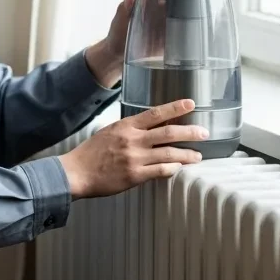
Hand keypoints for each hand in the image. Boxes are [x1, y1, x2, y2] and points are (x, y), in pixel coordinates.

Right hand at [59, 99, 206, 197]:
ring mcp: (134, 158)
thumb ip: (130, 130)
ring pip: (171, 154)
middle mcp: (132, 140)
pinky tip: (178, 168)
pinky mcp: (135, 175)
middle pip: (169, 133)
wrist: (75, 173)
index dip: (176, 108)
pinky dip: (173, 169)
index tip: (191, 103)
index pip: (156, 113)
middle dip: (191, 132)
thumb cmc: (90, 153)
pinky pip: (162, 171)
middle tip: (204, 133)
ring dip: (188, 155)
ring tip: (198, 156)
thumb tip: (152, 129)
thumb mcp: (108, 133)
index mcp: (125, 127)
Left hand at [86, 0, 191, 86]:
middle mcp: (158, 5)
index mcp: (144, 0)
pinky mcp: (175, 31)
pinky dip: (197, 14)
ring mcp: (168, 17)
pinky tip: (204, 11)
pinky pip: (188, 20)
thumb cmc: (117, 38)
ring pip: (184, 1)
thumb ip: (122, 13)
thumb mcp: (118, 25)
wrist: (121, 57)